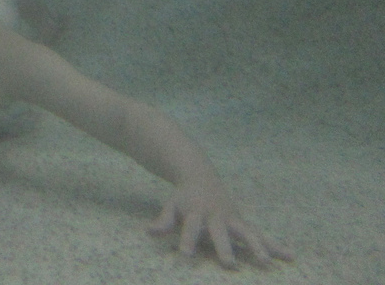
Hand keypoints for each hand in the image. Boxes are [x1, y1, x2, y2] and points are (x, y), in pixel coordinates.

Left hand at [148, 182, 293, 268]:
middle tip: (229, 264)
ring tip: (266, 262)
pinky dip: (275, 245)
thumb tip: (149, 232)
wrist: (200, 176)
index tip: (184, 256)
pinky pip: (260, 235)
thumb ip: (163, 221)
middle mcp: (216, 216)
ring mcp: (232, 219)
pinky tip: (290, 256)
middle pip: (221, 233)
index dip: (187, 241)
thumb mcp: (171, 207)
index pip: (190, 228)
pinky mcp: (243, 222)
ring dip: (257, 247)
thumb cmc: (184, 198)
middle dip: (225, 248)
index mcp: (196, 213)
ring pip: (246, 233)